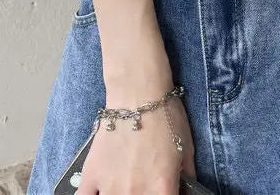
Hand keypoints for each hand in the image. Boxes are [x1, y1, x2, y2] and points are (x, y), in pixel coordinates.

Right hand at [77, 95, 195, 194]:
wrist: (138, 93)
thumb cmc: (166, 116)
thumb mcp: (187, 148)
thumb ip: (188, 178)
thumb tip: (188, 191)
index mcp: (162, 188)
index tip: (164, 191)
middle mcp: (136, 193)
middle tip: (146, 182)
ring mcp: (110, 187)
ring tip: (126, 186)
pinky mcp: (91, 177)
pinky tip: (100, 191)